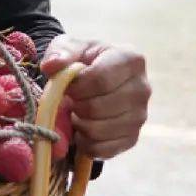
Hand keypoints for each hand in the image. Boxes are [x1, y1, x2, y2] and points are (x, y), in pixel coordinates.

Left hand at [39, 36, 149, 159]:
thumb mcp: (69, 47)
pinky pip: (102, 149)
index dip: (76, 87)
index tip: (67, 86)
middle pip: (98, 107)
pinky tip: (82, 128)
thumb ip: (60, 52)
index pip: (100, 79)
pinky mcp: (132, 138)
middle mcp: (142, 88)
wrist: (94, 79)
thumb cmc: (82, 61)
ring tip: (77, 112)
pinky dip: (85, 142)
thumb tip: (52, 66)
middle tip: (70, 100)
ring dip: (79, 124)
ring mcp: (140, 116)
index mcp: (131, 59)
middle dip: (75, 106)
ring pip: (99, 130)